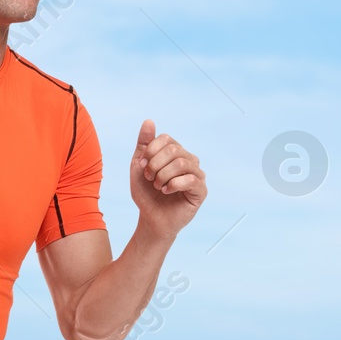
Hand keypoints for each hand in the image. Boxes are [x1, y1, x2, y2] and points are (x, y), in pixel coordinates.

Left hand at [129, 119, 205, 238]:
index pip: (166, 139)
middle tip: (149, 178)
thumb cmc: (146, 193)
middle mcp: (189, 160)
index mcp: (176, 153)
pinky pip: (191, 179)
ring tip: (158, 186)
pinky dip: (173, 184)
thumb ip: (144, 144)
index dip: (151, 151)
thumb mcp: (139, 166)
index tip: (142, 166)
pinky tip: (166, 191)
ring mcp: (197, 175)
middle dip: (156, 164)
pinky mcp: (201, 191)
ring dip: (163, 175)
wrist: (151, 218)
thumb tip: (149, 121)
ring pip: (182, 163)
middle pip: (174, 150)